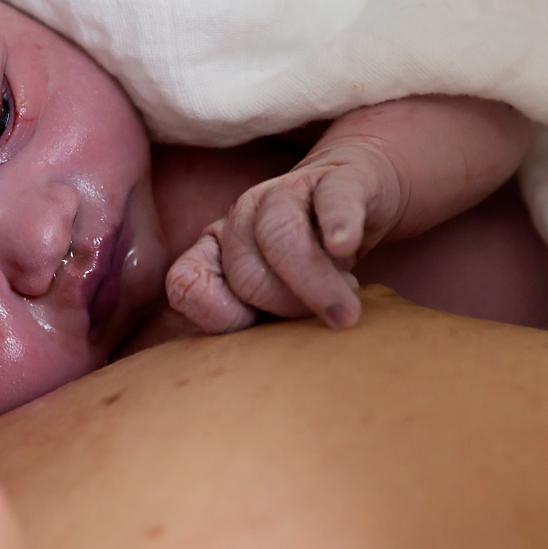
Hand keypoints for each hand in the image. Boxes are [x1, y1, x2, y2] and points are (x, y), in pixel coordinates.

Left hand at [166, 136, 404, 332]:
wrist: (360, 193)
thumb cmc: (312, 263)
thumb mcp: (277, 299)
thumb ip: (255, 325)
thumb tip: (257, 370)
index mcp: (216, 247)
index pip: (187, 284)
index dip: (220, 318)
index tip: (262, 330)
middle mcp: (243, 216)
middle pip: (243, 271)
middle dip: (284, 308)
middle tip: (325, 322)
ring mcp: (288, 190)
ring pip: (280, 235)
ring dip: (313, 282)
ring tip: (344, 314)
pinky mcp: (339, 178)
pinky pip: (333, 199)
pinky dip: (339, 224)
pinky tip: (344, 246)